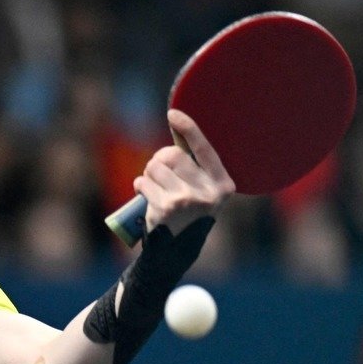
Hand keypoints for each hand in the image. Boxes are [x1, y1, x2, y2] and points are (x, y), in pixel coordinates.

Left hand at [134, 110, 235, 234]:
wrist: (176, 250)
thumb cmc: (188, 213)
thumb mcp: (202, 191)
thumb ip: (195, 167)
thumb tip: (177, 131)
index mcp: (223, 184)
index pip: (204, 148)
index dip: (188, 128)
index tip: (173, 114)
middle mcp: (208, 192)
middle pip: (172, 155)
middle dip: (159, 160)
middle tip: (159, 173)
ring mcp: (186, 200)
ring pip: (155, 167)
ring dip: (148, 173)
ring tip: (154, 187)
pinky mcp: (165, 208)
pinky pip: (142, 182)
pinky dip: (139, 185)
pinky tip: (146, 196)